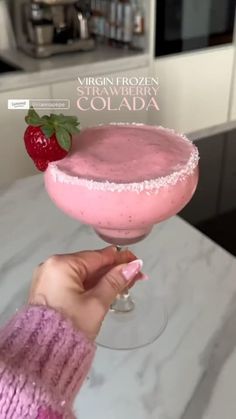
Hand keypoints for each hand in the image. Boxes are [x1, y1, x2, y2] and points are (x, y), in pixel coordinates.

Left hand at [29, 246, 143, 339]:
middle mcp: (52, 266)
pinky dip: (90, 285)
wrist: (44, 354)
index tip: (137, 261)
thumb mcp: (97, 303)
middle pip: (90, 264)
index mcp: (61, 264)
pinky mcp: (48, 290)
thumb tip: (133, 265)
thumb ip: (115, 281)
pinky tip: (107, 289)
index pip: (97, 256)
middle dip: (113, 270)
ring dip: (104, 278)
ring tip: (125, 283)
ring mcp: (48, 279)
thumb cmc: (71, 325)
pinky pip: (74, 282)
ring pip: (83, 274)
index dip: (120, 259)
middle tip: (136, 276)